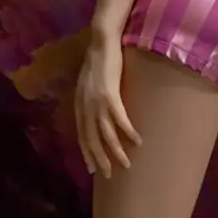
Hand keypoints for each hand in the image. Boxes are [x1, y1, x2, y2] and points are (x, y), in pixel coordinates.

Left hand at [74, 31, 141, 176]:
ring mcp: (97, 102)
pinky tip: (137, 141)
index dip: (87, 153)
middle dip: (100, 159)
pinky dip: (128, 132)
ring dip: (116, 151)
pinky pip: (120, 119)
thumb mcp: (89, 82)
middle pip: (92, 140)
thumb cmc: (98, 59)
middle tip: (109, 175)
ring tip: (126, 164)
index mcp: (79, 105)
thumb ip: (90, 98)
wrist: (101, 42)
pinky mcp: (110, 95)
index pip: (82, 135)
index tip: (92, 169)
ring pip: (106, 134)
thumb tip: (97, 110)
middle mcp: (85, 107)